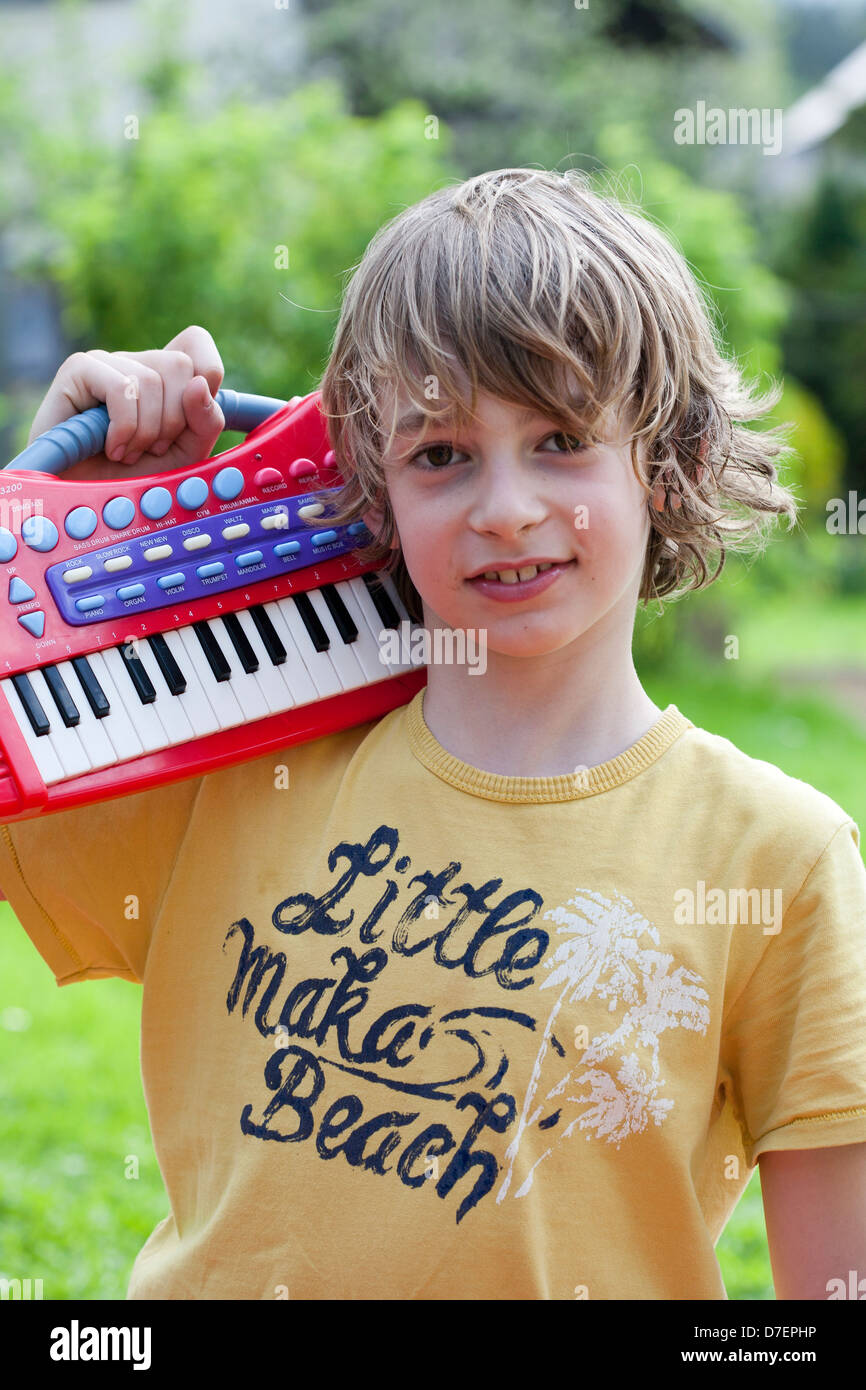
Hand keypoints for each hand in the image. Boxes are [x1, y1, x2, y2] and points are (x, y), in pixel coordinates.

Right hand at [25, 324, 228, 482]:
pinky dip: (124, 428)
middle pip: (180, 364)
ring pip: (152, 379)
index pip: (195, 341)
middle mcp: (136, 363)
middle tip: (154, 449)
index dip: (207, 370)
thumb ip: (206, 423)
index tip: (194, 416)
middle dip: (175, 420)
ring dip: (146, 432)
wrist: (85, 499)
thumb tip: (199, 384)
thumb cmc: (132, 479)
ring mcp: (107, 364)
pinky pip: (121, 388)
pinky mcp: (79, 370)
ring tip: (128, 454)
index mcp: (164, 378)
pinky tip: (112, 448)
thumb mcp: (185, 456)